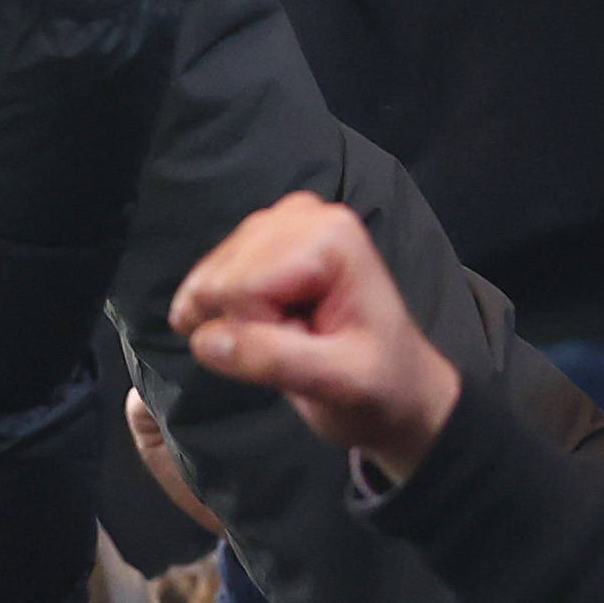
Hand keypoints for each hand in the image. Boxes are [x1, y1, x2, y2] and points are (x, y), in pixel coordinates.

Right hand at [170, 193, 463, 477]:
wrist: (399, 388)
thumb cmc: (380, 388)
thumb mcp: (339, 384)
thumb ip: (274, 360)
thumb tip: (205, 340)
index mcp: (331, 235)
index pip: (242, 287)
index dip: (259, 332)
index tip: (307, 347)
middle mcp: (304, 214)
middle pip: (221, 277)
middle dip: (245, 324)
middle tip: (298, 343)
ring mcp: (282, 222)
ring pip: (211, 278)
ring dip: (238, 321)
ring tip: (290, 334)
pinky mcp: (266, 238)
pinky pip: (213, 276)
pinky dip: (229, 311)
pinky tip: (268, 323)